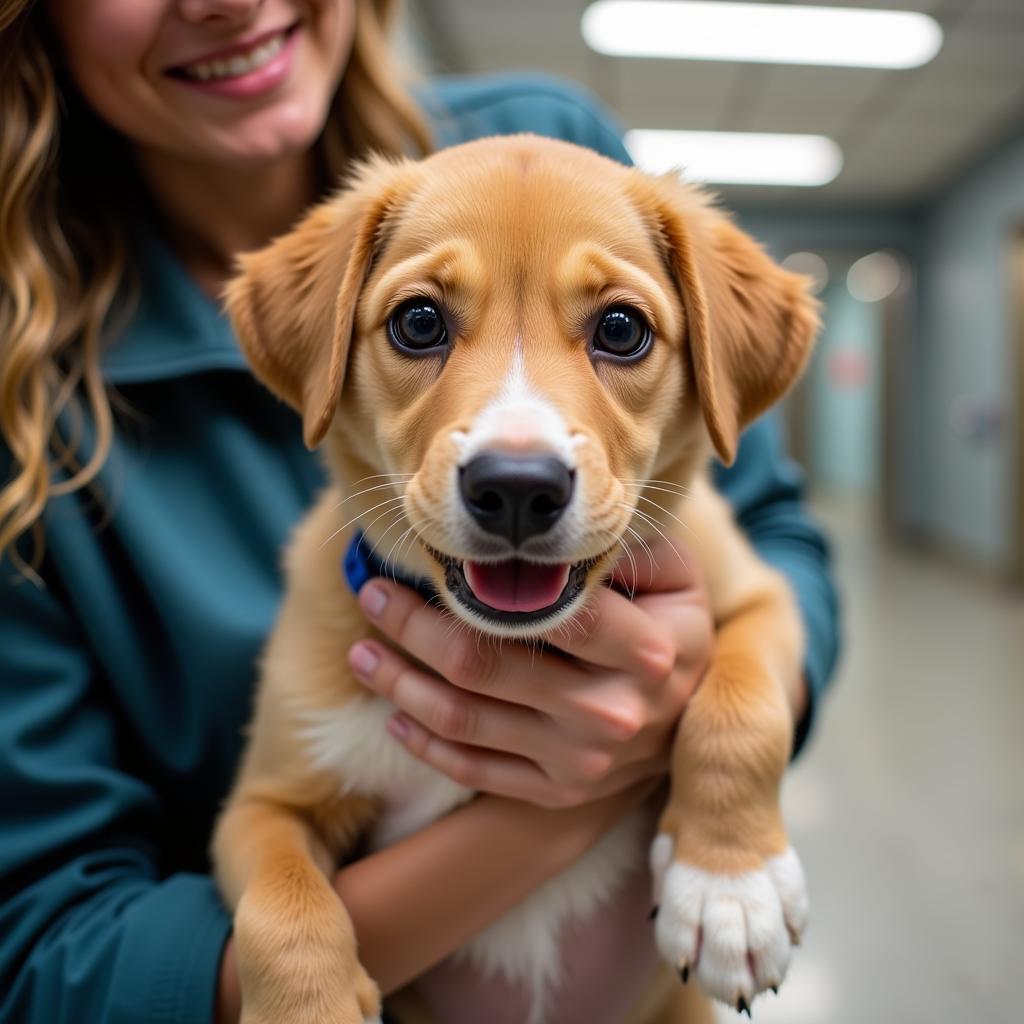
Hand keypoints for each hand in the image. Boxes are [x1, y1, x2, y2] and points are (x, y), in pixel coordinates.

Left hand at [347, 537, 713, 807]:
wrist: (690, 715)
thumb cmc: (670, 624)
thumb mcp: (674, 573)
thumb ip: (626, 545)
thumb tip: (553, 530)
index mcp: (647, 651)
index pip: (550, 614)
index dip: (471, 588)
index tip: (419, 560)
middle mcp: (613, 714)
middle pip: (486, 667)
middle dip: (413, 628)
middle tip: (371, 595)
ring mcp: (583, 762)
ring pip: (467, 721)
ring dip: (400, 685)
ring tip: (361, 653)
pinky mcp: (560, 794)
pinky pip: (476, 772)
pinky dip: (425, 743)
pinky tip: (394, 712)